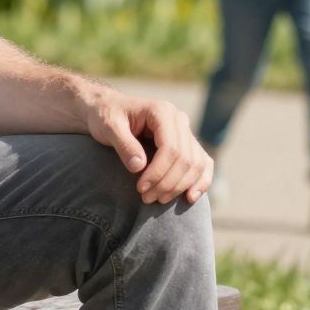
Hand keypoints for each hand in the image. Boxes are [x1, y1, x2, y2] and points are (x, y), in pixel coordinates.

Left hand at [79, 82, 212, 204]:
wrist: (108, 110)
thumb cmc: (106, 117)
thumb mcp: (108, 126)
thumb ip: (124, 144)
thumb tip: (139, 166)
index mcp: (162, 111)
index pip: (171, 147)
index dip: (158, 172)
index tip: (141, 189)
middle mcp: (179, 120)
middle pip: (185, 158)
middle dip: (167, 183)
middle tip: (146, 198)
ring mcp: (185, 132)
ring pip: (196, 164)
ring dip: (180, 186)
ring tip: (158, 199)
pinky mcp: (187, 144)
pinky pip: (203, 163)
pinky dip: (201, 181)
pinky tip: (190, 197)